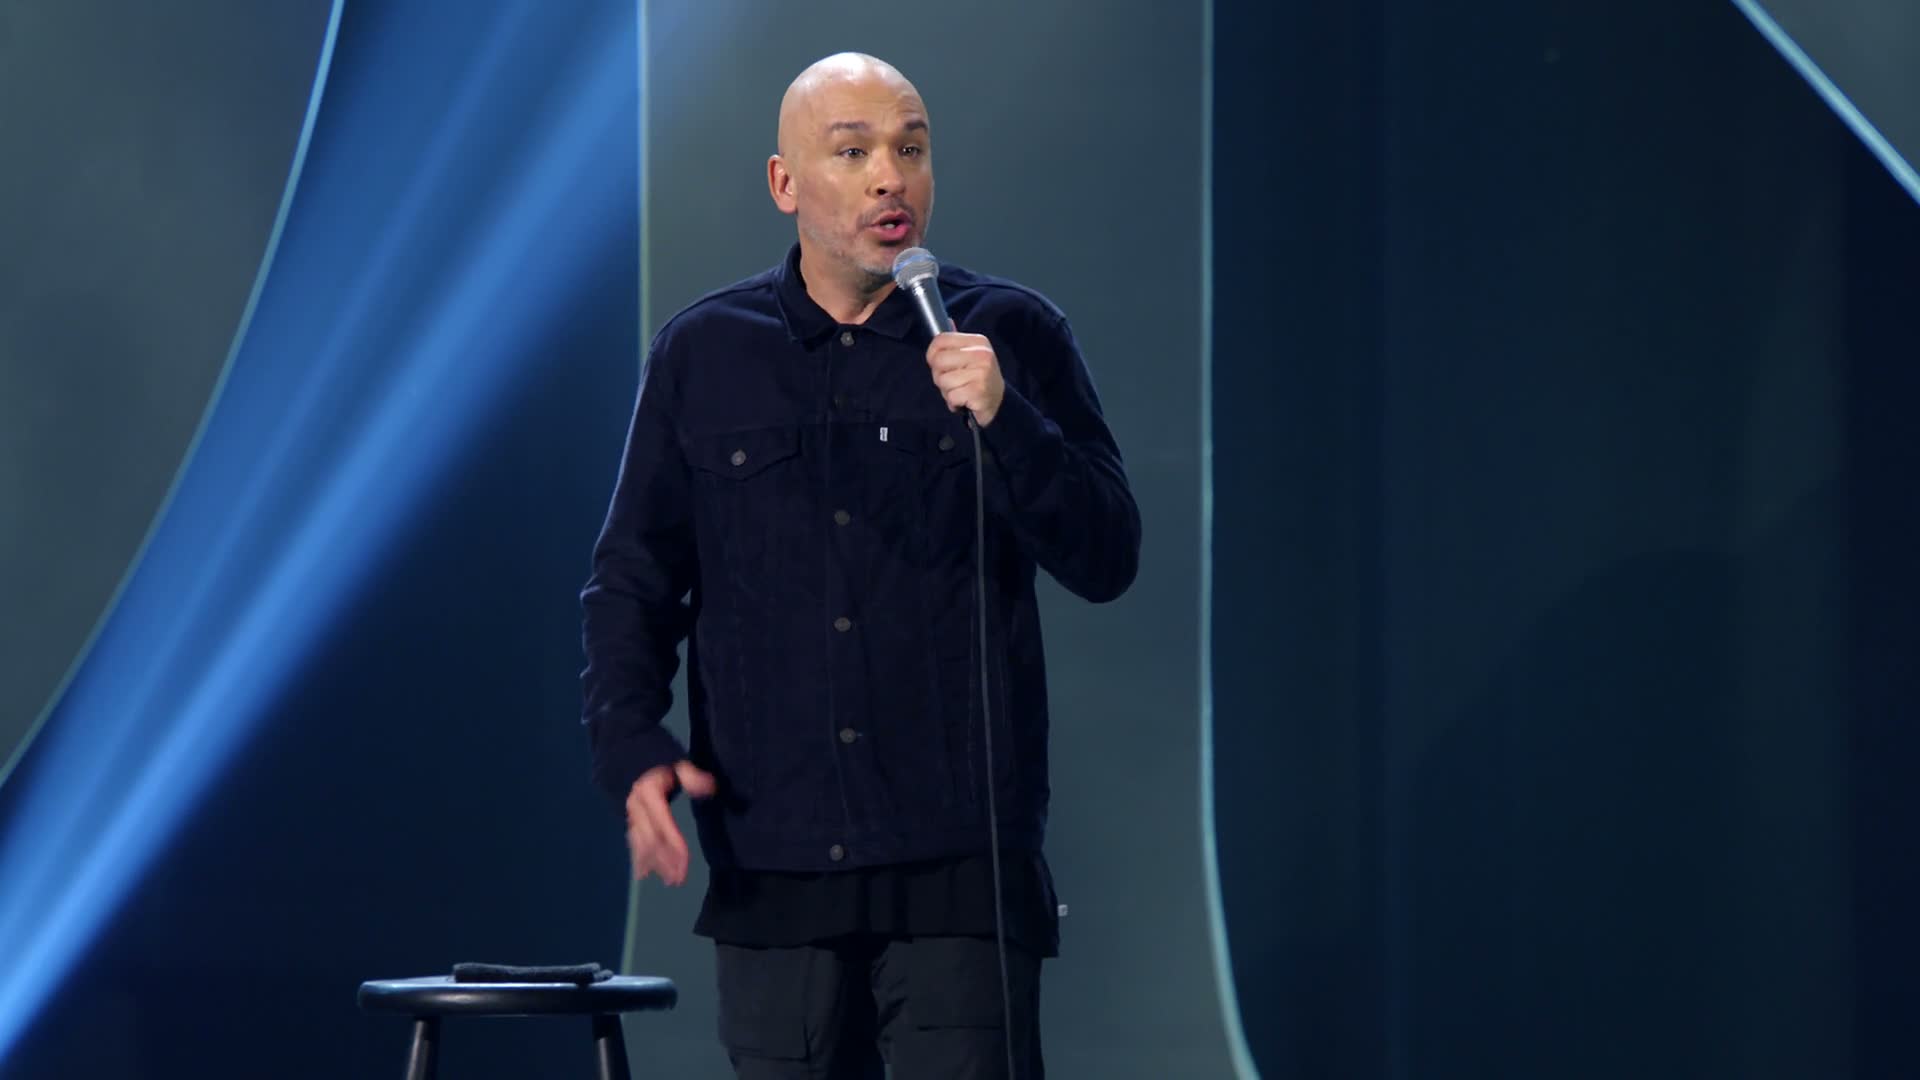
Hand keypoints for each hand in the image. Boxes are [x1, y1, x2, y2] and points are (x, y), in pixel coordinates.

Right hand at [624, 761, 715, 885]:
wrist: (621, 742)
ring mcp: (628, 811)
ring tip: (667, 879)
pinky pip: (632, 839)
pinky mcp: (626, 814)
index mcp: (649, 794)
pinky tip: (643, 872)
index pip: (664, 826)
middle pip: (651, 840)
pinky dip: (639, 856)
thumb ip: (691, 776)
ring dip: (654, 863)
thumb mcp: (676, 758)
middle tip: (678, 880)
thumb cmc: (655, 750)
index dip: (675, 847)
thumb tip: (710, 788)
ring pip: (640, 842)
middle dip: (665, 861)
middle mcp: (635, 806)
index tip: (684, 865)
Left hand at [926, 332, 1004, 426]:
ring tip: (960, 390)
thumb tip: (947, 321)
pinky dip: (954, 402)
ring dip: (946, 390)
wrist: (998, 401)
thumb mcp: (970, 355)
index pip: (941, 340)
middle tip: (952, 380)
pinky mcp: (979, 391)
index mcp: (978, 341)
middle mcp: (982, 354)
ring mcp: (982, 373)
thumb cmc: (978, 378)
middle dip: (938, 375)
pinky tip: (964, 400)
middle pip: (938, 360)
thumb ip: (956, 342)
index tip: (937, 364)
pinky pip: (951, 396)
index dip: (932, 354)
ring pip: (943, 380)